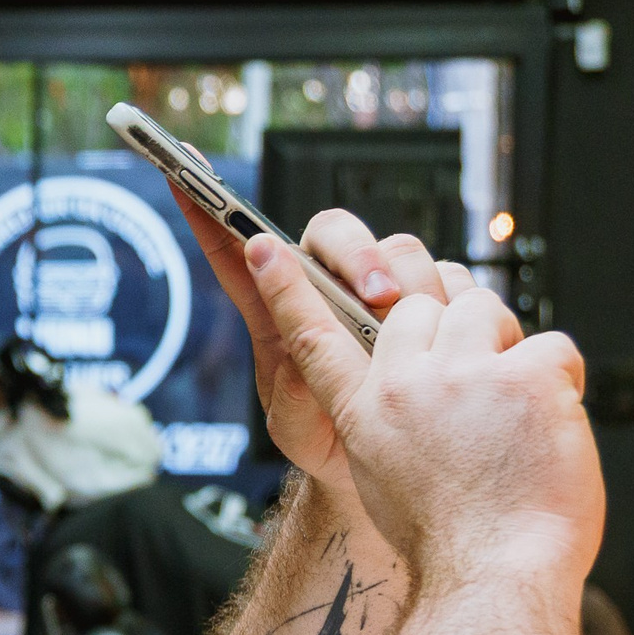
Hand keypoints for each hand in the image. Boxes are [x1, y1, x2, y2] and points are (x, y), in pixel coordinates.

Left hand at [173, 199, 470, 499]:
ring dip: (408, 282)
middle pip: (335, 232)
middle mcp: (326, 286)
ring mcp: (378, 290)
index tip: (182, 171)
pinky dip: (450, 302)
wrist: (383, 463)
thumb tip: (301, 352)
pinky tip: (449, 335)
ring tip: (411, 328)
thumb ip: (291, 390)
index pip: (233, 249)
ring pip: (399, 249)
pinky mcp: (428, 301)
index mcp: (277, 309)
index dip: (206, 210)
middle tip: (377, 297)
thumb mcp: (296, 426)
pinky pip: (449, 278)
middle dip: (358, 256)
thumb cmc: (325, 437)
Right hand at [238, 231, 602, 583]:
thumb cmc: (452, 539)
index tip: (262, 246)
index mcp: (362, 413)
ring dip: (505, 347)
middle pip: (420, 303)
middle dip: (452, 328)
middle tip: (477, 386)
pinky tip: (551, 423)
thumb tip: (420, 375)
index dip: (285, 287)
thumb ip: (393, 415)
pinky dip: (562, 380)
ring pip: (483, 307)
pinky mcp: (523, 377)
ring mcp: (464, 377)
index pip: (310, 336)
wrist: (497, 575)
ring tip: (513, 410)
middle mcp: (404, 387)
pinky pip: (550, 343)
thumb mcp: (385, 476)